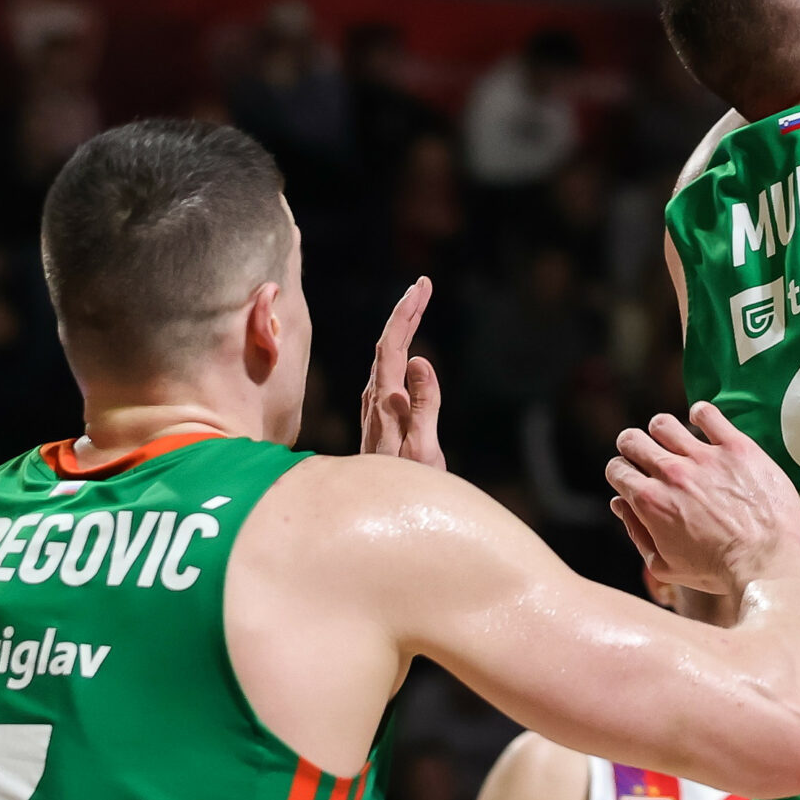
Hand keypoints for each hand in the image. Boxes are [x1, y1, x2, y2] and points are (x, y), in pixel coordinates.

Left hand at [360, 276, 443, 468]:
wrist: (379, 513)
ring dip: (402, 328)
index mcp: (385, 402)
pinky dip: (399, 349)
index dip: (405, 314)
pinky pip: (387, 371)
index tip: (421, 287)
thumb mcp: (422, 450)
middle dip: (405, 312)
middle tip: (423, 285)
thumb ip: (422, 406)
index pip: (391, 347)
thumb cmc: (407, 487)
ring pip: (384, 357)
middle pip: (385, 345)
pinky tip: (405, 349)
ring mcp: (376, 409)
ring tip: (418, 306)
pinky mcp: (381, 417)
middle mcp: (375, 400)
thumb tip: (418, 360)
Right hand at [607, 404, 799, 593]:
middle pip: (632, 439)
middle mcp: (672, 473)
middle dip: (634, 447)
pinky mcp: (736, 447)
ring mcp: (704, 457)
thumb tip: (620, 505)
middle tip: (648, 457)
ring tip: (676, 443)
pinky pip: (707, 413)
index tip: (635, 479)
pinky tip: (703, 424)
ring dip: (663, 431)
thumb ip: (637, 533)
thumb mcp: (665, 566)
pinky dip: (700, 414)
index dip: (622, 474)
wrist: (768, 562)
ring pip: (664, 423)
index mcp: (650, 502)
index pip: (617, 468)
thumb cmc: (718, 571)